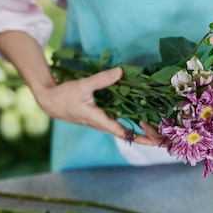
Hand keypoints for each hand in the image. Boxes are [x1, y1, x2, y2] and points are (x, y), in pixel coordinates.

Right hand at [35, 67, 161, 145]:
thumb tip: (120, 72)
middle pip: (126, 134)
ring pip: (123, 129)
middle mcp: (102, 124)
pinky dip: (131, 122)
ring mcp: (102, 122)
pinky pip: (119, 123)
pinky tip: (142, 119)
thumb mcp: (83, 86)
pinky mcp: (101, 118)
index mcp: (98, 120)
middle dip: (144, 136)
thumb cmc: (64, 96)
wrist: (50, 102)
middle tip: (162, 139)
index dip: (138, 136)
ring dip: (139, 130)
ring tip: (157, 130)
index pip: (121, 131)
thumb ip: (102, 79)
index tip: (152, 140)